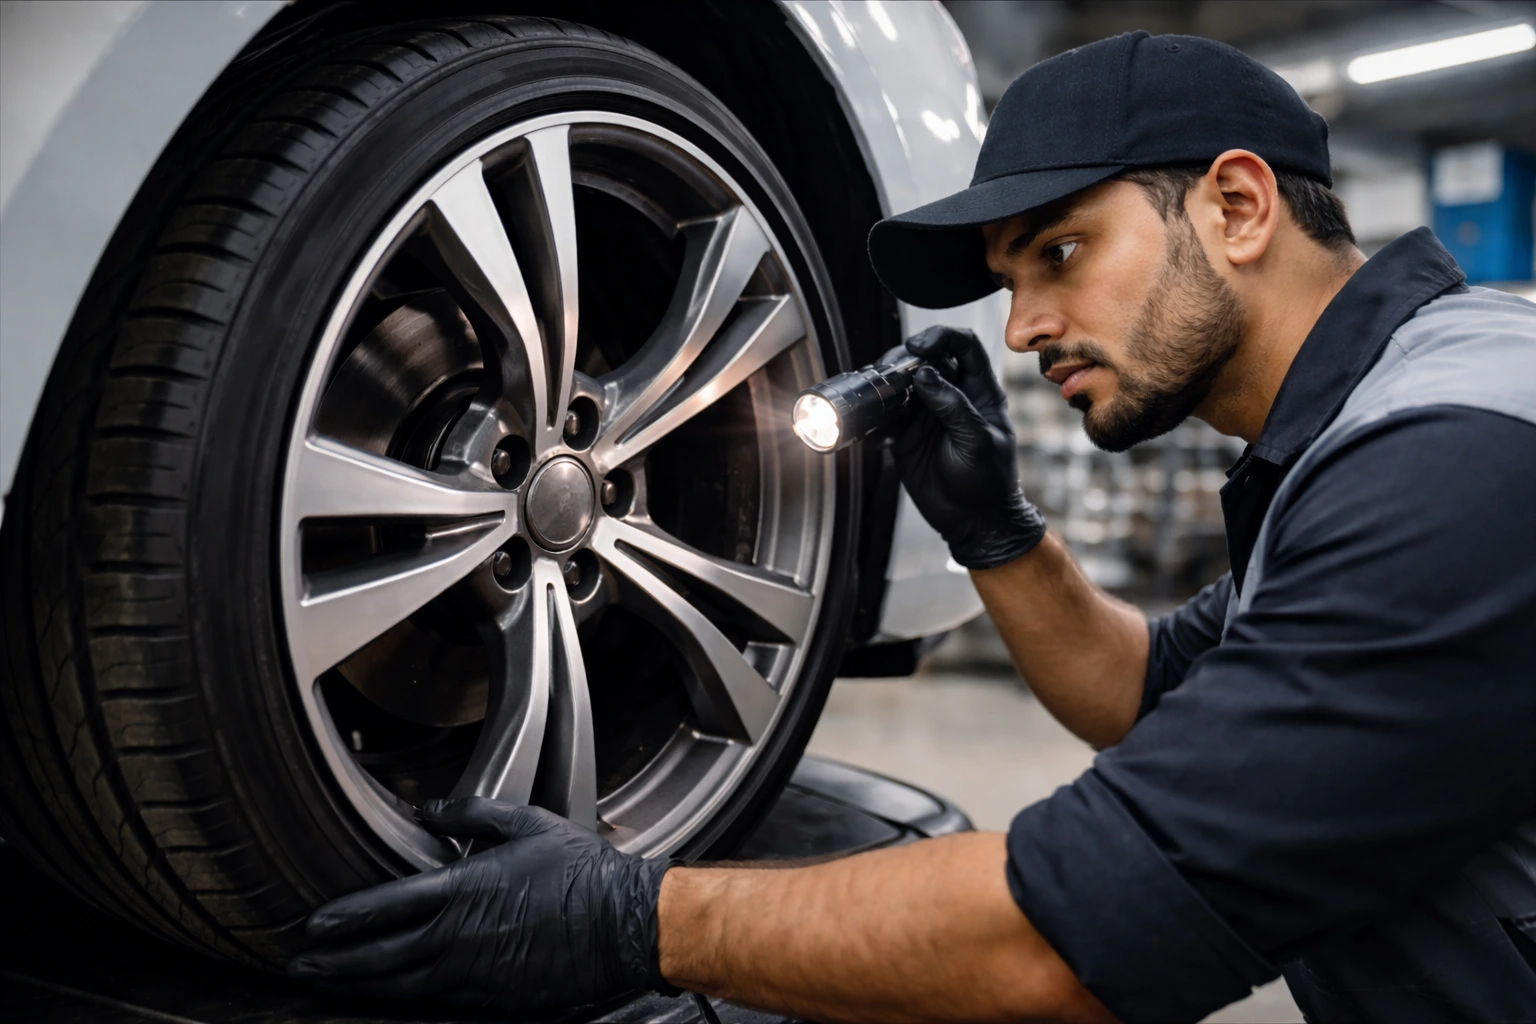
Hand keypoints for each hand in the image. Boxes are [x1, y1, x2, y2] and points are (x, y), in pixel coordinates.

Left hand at [287, 798, 675, 1011]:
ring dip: (360, 985)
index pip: (386, 906)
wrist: (623, 923)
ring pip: (401, 985)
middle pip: (380, 957)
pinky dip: (405, 998)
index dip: (344, 917)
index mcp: (463, 890)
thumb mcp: (526, 824)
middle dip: (335, 962)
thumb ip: (470, 813)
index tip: (313, 925)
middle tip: (301, 964)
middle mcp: (459, 937)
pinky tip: (389, 995)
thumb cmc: (580, 872)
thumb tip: (429, 808)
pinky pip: (437, 999)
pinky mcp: (493, 997)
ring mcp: (474, 973)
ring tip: (330, 984)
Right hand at [890, 325, 1045, 568]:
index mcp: (979, 391)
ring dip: (885, 386)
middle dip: (904, 360)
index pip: (964, 346)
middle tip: (890, 374)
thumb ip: (953, 406)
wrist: (974, 522)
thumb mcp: (978, 441)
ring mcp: (926, 415)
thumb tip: (924, 374)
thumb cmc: (989, 482)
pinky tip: (874, 432)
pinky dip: (875, 419)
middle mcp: (950, 396)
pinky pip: (884, 418)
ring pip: (900, 385)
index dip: (941, 337)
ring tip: (877, 397)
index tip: (919, 346)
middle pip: (925, 359)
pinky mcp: (904, 436)